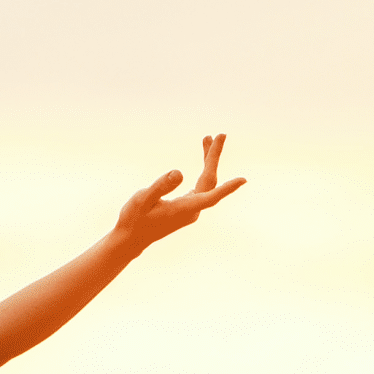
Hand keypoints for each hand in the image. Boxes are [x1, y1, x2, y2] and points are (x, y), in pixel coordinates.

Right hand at [111, 134, 244, 248]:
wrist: (130, 239)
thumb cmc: (134, 219)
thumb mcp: (143, 199)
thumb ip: (161, 186)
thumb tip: (178, 172)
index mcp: (184, 209)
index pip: (210, 196)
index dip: (227, 189)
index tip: (243, 180)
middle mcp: (192, 210)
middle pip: (210, 180)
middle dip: (214, 157)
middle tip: (220, 135)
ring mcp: (191, 209)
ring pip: (206, 182)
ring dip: (209, 161)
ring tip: (207, 139)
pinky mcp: (187, 207)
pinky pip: (201, 185)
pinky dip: (204, 170)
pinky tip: (204, 159)